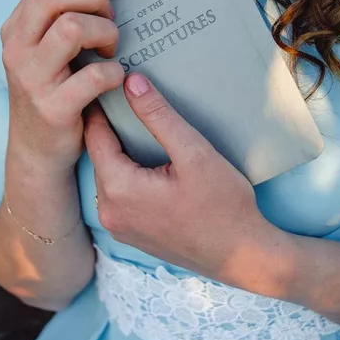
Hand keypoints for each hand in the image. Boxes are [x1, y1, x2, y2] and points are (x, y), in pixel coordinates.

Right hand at [0, 0, 133, 172]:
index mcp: (16, 28)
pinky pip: (93, 77)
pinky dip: (114, 74)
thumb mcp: (49, 51)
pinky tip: (116, 79)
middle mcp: (16, 49)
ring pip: (71, 28)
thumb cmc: (56, 90)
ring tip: (111, 51)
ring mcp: (31, 79)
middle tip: (112, 21)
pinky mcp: (52, 108)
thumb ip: (66, 18)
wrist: (39, 151)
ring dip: (105, 33)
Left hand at [84, 73, 280, 283]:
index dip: (100, 107)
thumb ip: (158, 116)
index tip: (105, 82)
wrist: (243, 257)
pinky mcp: (133, 235)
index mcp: (118, 189)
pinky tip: (148, 160)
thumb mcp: (193, 153)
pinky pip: (121, 195)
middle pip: (101, 156)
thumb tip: (131, 83)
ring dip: (120, 151)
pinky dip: (128, 174)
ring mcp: (120, 227)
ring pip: (110, 175)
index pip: (95, 135)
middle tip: (121, 96)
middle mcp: (109, 212)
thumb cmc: (224, 207)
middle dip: (110, 127)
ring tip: (136, 123)